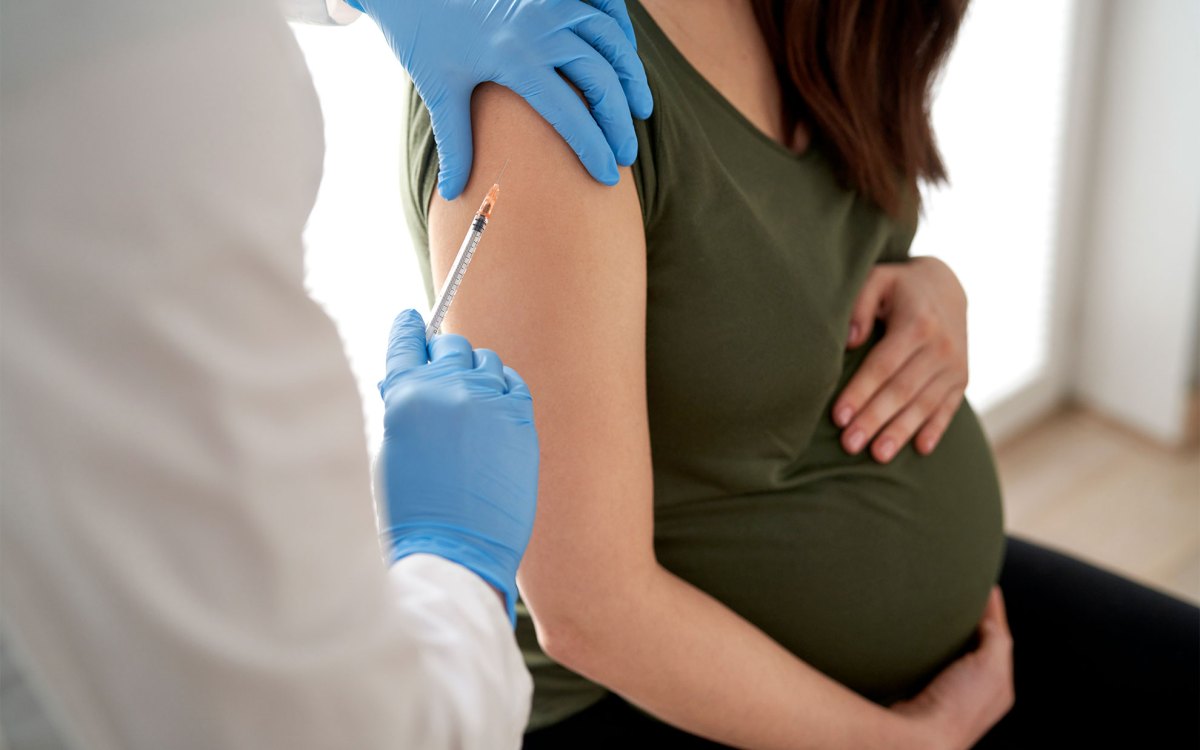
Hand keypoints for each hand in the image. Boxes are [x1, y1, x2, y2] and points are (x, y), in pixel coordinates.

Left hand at [348, 0, 653, 199]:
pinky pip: (604, 5)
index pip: (569, 113)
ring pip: (611, 39)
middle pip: (600, 79)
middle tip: (627, 154)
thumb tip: (454, 195)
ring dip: (631, 76)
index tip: (608, 177)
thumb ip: (454, 144)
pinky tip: (626, 58)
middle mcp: (539, 25)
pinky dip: (621, 30)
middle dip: (620, 122)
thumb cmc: (423, 36)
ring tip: (641, 110)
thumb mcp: (438, 89)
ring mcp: (550, 0)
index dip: (593, 148)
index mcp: (513, 57)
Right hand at [376, 309, 539, 624]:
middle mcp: (447, 390)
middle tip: (443, 374)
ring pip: (485, 359)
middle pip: (449, 345)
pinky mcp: (520, 419)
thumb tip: (409, 378)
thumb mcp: (392, 449)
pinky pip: (513, 382)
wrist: (456, 551)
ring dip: (475, 372)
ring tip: (469, 404)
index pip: (406, 343)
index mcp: (404, 396)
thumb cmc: (414, 510)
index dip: (408, 329)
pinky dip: (503, 388)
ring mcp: (487, 402)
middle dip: (443, 357)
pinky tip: (495, 406)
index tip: (412, 319)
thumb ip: (403, 406)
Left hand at [832, 256, 968, 462]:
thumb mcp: (876, 280)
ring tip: (878, 455)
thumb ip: (859, 305)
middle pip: (902, 390)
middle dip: (874, 419)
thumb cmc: (898, 287)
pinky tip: (920, 450)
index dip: (860, 392)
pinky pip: (948, 408)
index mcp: (917, 323)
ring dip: (900, 432)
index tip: (838, 416)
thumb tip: (851, 341)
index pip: (883, 365)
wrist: (946, 287)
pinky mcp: (962, 379)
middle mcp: (941, 347)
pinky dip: (935, 429)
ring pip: (924, 405)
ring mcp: (955, 365)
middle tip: (850, 444)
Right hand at [891, 587, 1014, 749]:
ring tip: (937, 608)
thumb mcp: (991, 666)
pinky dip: (928, 646)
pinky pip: (928, 661)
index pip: (998, 637)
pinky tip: (916, 638)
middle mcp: (976, 692)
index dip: (992, 610)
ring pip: (952, 653)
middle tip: (959, 591)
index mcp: (998, 685)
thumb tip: (990, 609)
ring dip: (947, 633)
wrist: (917, 739)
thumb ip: (996, 637)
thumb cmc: (956, 706)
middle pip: (976, 645)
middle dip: (971, 621)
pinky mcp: (920, 695)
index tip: (983, 583)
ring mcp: (947, 694)